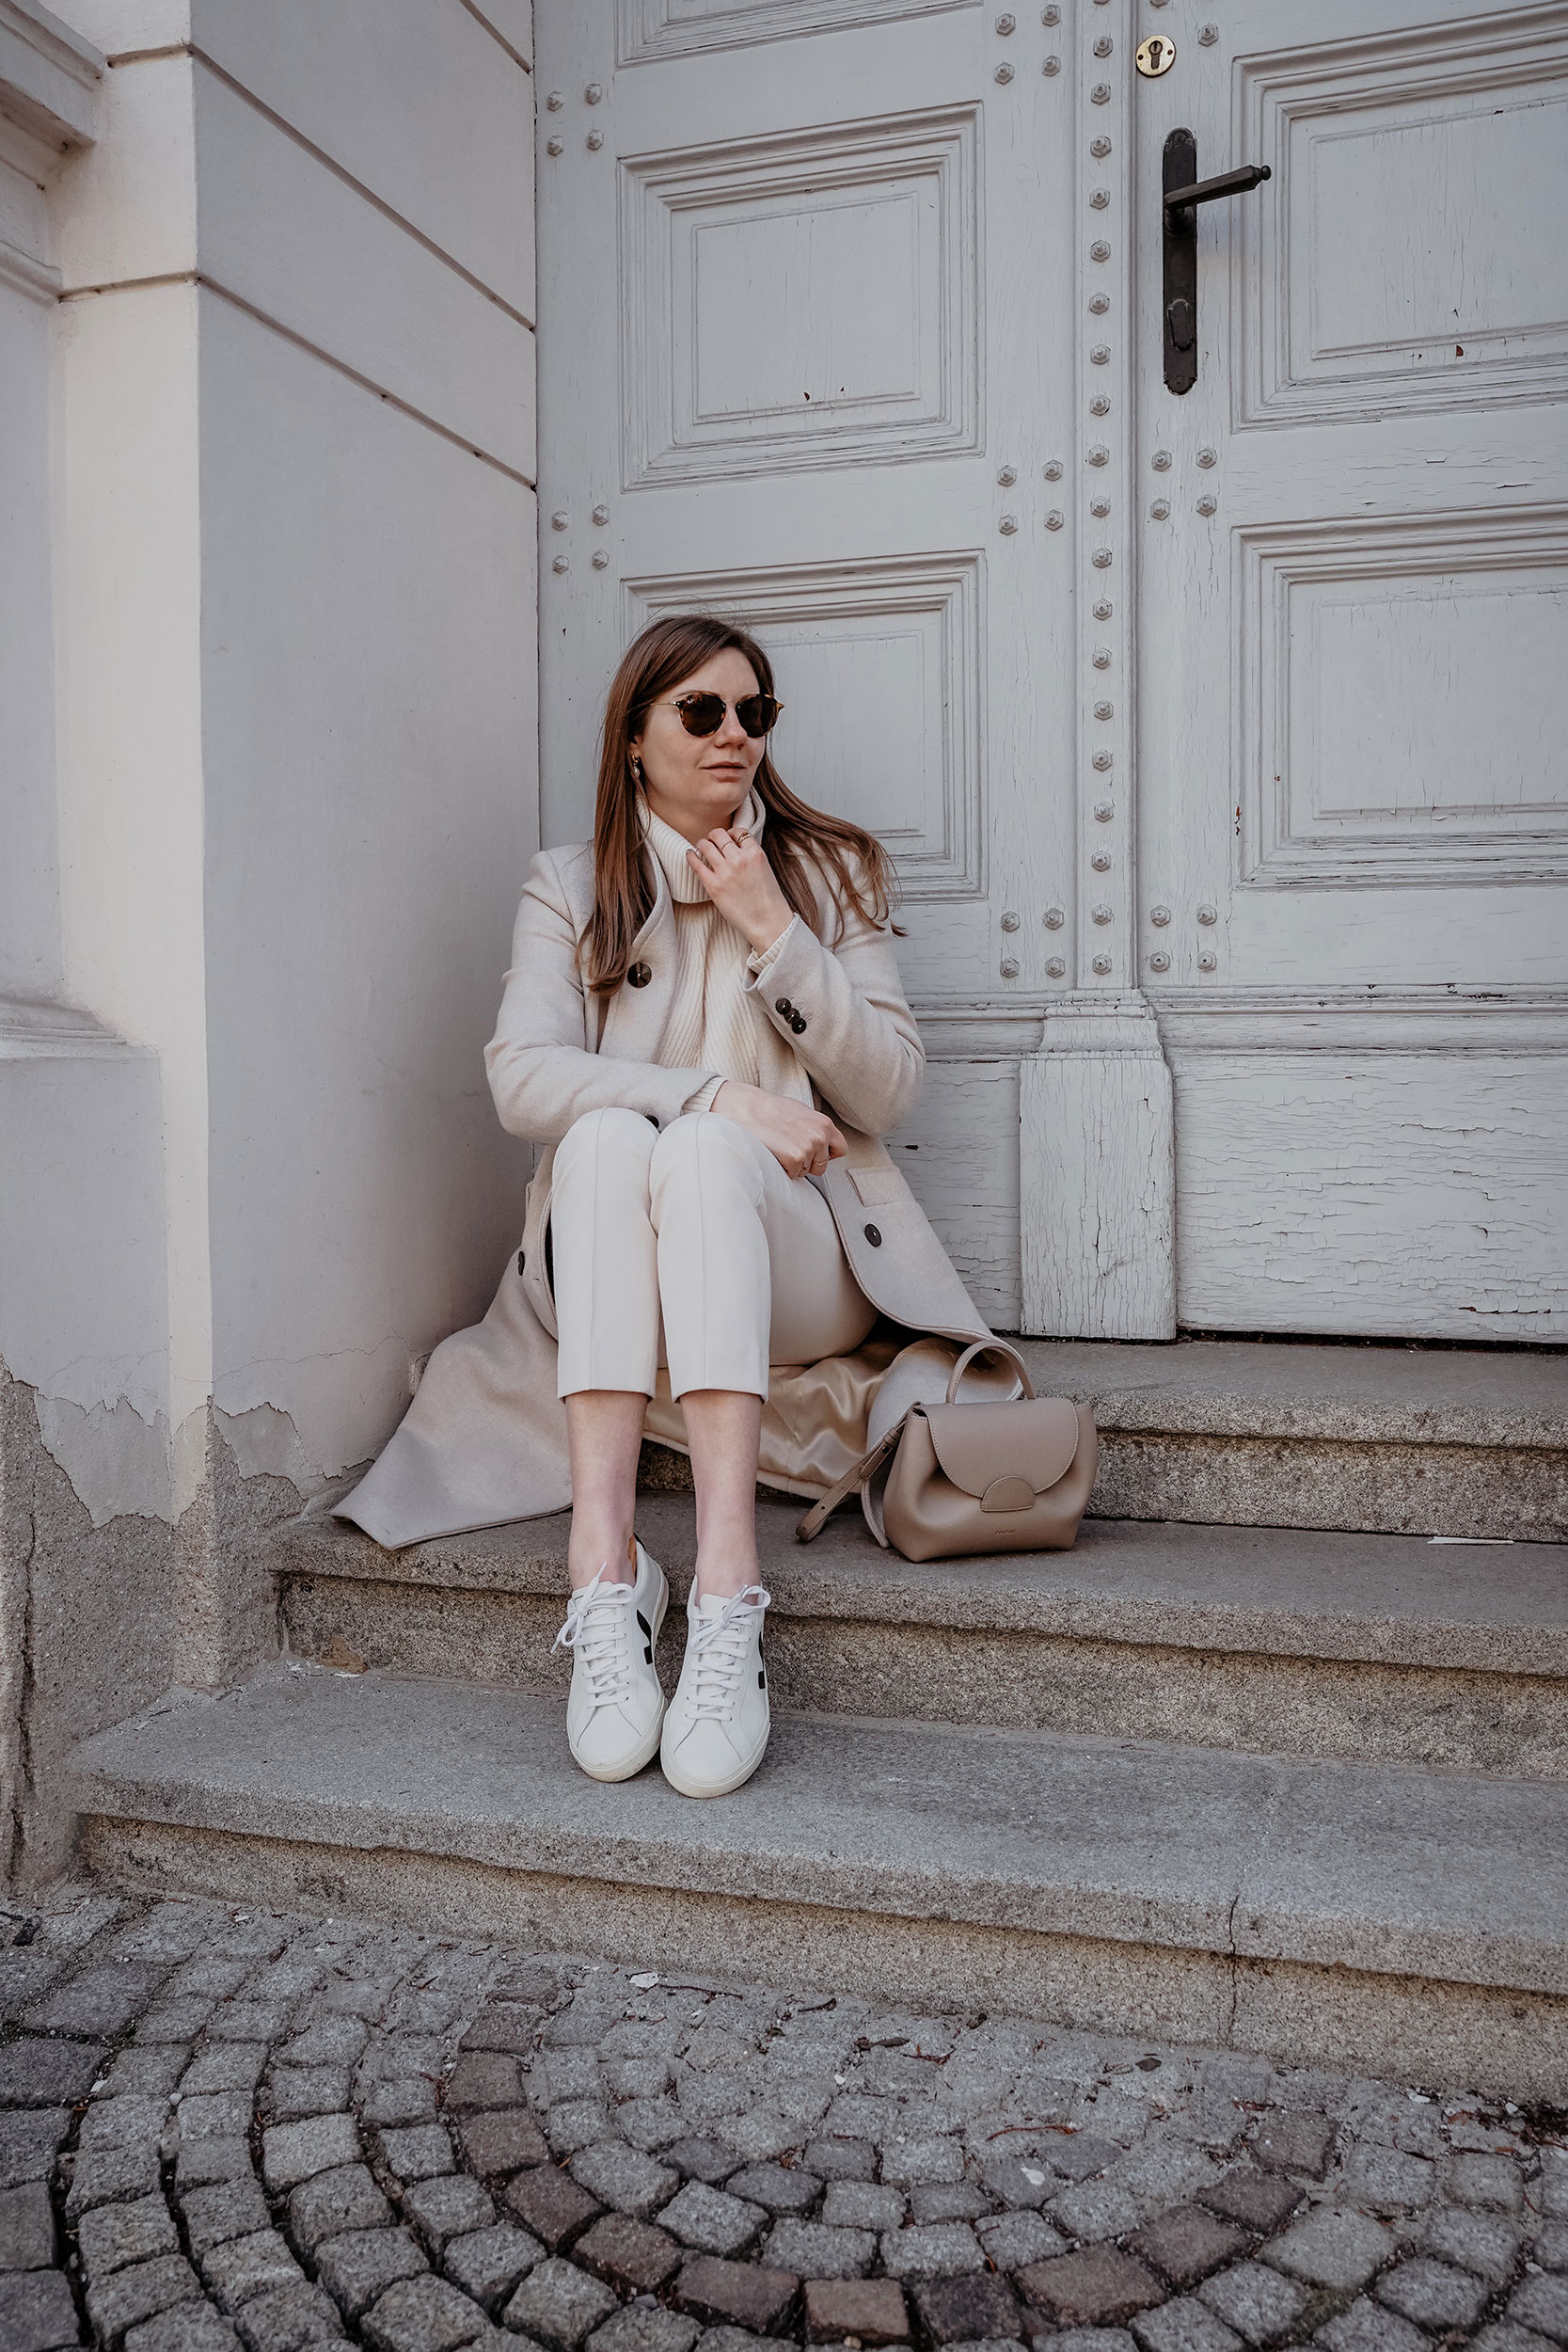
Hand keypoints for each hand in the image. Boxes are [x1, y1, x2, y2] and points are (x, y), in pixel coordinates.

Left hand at [685, 827, 793, 956]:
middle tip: (711, 840)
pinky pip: (697, 864)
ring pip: (706, 846)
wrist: (767, 922)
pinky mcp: (713, 885)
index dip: (730, 833)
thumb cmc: (768, 899)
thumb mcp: (765, 869)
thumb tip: (734, 849)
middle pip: (719, 835)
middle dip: (714, 836)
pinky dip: (691, 856)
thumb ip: (751, 856)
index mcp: (755, 853)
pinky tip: (690, 854)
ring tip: (700, 847)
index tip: (727, 838)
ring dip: (702, 844)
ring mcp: (725, 872)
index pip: (738, 832)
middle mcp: (739, 859)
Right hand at [711, 1082, 847, 1179]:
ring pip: (806, 1171)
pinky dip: (782, 1169)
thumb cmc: (769, 1109)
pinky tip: (773, 1153)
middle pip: (822, 1165)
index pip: (841, 1149)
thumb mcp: (801, 1112)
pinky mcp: (794, 1159)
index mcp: (825, 1124)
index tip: (815, 1153)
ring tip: (779, 1147)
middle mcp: (820, 1136)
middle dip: (808, 1162)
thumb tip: (822, 1143)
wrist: (746, 1108)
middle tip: (789, 1148)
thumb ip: (815, 1128)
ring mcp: (808, 1149)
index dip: (827, 1154)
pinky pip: (792, 1175)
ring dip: (793, 1165)